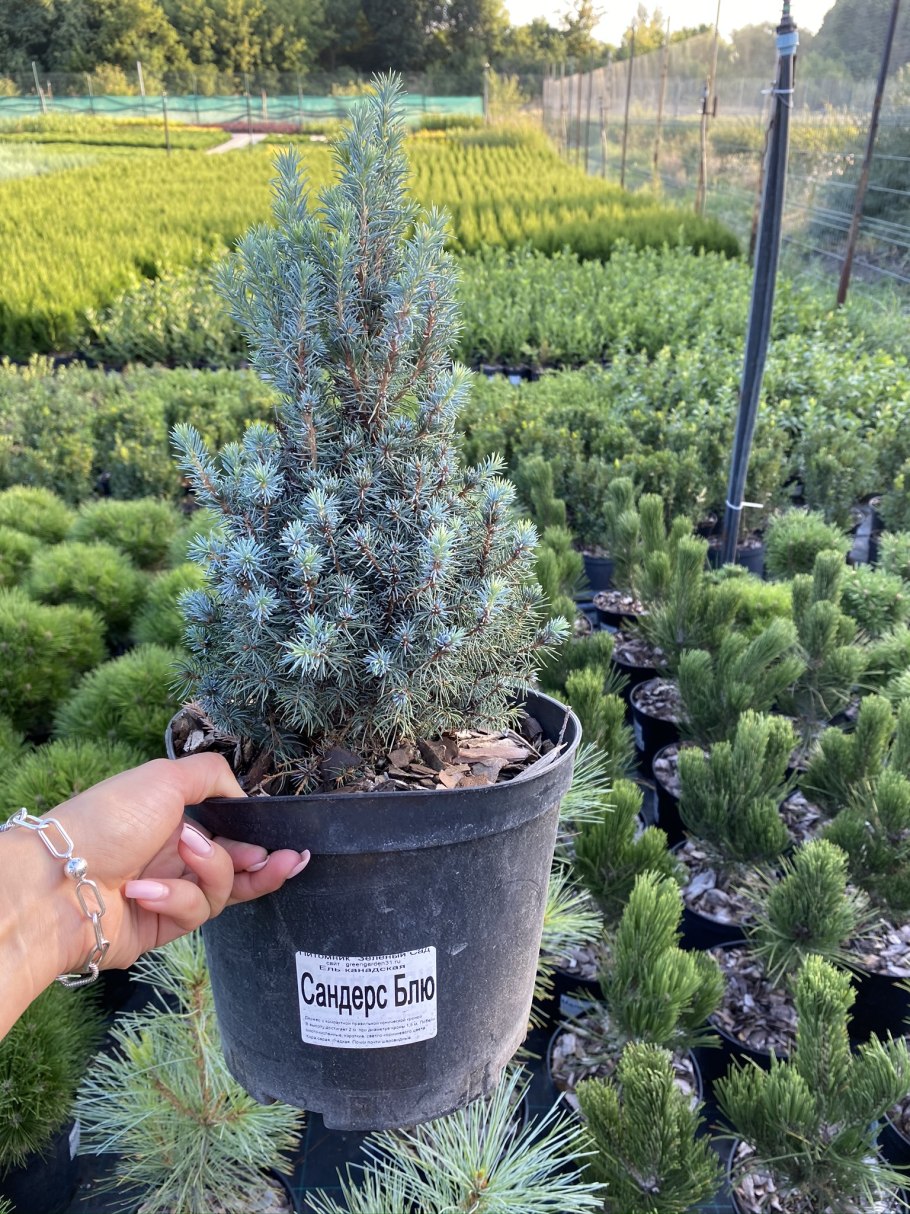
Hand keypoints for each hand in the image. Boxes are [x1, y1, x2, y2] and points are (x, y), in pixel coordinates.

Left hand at [49, 754, 309, 974]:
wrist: (59, 880)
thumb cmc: (109, 820)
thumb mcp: (165, 778)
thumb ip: (214, 775)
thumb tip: (244, 796)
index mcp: (175, 818)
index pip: (232, 831)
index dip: (262, 839)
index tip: (292, 844)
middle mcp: (174, 856)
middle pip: (238, 868)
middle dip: (263, 865)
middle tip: (284, 860)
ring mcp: (169, 893)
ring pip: (221, 891)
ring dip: (211, 870)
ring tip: (187, 853)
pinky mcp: (160, 928)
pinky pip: (191, 914)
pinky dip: (174, 898)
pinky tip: (145, 890)